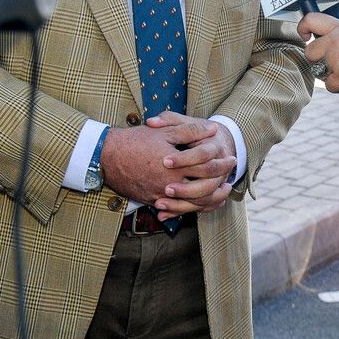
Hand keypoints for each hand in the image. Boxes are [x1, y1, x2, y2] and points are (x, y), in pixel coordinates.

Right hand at [98, 118, 228, 211]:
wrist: (106, 156)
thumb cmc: (135, 140)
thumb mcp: (164, 131)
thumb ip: (190, 130)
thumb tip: (212, 129)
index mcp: (176, 166)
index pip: (207, 167)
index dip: (222, 163)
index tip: (232, 158)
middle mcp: (169, 184)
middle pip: (203, 189)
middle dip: (220, 183)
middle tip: (230, 177)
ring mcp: (160, 196)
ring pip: (192, 204)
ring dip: (210, 200)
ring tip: (221, 192)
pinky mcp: (152, 201)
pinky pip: (177, 210)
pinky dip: (192, 208)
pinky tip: (201, 203)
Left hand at [298, 13, 338, 92]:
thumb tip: (332, 36)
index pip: (311, 20)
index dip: (302, 27)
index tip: (305, 36)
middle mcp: (336, 41)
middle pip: (309, 52)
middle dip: (317, 60)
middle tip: (332, 63)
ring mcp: (337, 59)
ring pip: (319, 71)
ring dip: (330, 74)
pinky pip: (329, 84)